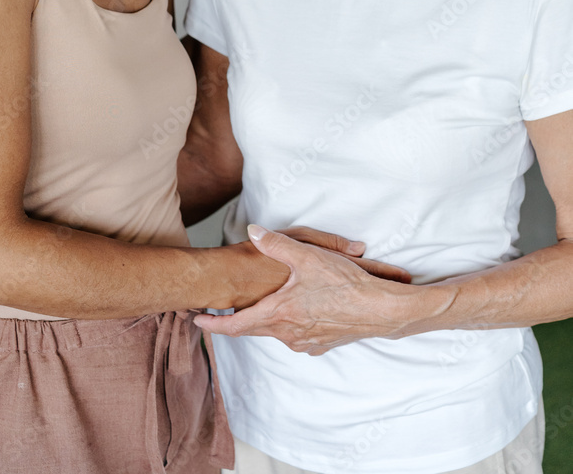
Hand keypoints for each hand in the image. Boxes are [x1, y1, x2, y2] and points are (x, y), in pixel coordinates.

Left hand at [195, 225, 423, 353]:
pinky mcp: (321, 344)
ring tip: (257, 308)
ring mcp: (305, 342)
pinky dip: (287, 325)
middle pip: (253, 329)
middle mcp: (288, 333)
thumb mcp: (308, 257)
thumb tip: (252, 232)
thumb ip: (277, 244)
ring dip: (264, 321)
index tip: (195, 320)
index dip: (213, 324)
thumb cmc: (346, 285)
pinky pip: (295, 336)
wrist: (381, 311)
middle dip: (235, 321)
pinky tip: (295, 313)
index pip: (235, 325)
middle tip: (220, 312)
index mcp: (279, 313)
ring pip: (275, 332)